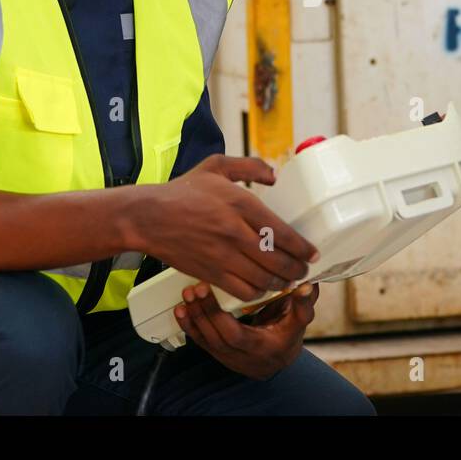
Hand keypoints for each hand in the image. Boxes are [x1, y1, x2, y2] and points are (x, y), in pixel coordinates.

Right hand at [131, 154, 317, 301]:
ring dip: (280, 283)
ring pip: (263, 278)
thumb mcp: (216, 166)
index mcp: (240, 203)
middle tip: (304, 271)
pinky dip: (258, 293)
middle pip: (277, 259)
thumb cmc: (182, 191)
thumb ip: (249, 167)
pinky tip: (263, 288)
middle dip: (296, 269)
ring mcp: (223, 255)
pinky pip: (242, 290)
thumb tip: (275, 175)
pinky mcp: (210, 273)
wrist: (148, 217)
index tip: (312, 253)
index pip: (282, 232)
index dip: (302, 247)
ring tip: (288, 281)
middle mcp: (235, 232)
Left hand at [175, 281, 319, 378]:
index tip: (211, 291)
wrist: (277, 360)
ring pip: (205, 339)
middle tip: (196, 288)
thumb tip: (308, 285)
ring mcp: (227, 355)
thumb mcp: (299, 322)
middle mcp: (241, 355)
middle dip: (203, 311)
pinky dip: (188, 325)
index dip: (219, 316)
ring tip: (187, 294)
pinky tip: (181, 309)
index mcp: (261, 347)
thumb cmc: (287, 336)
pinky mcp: (217, 351)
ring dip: (194, 316)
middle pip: (216, 336)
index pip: (235, 335)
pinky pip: (200, 341)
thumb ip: (303, 304)